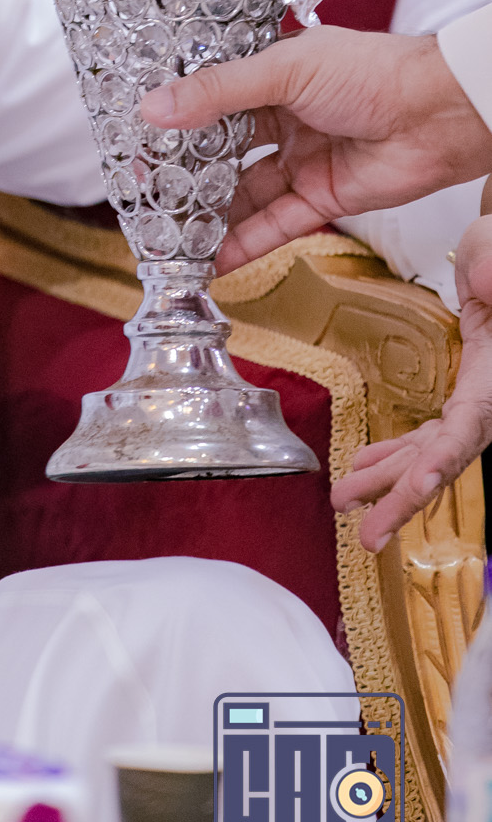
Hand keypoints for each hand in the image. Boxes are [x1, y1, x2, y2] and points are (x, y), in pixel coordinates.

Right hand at [139, 24, 491, 271]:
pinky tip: (215, 260)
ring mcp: (301, 159)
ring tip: (172, 239)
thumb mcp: (285, 70)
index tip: (137, 142)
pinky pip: (276, 223)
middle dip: (187, 176)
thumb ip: (219, 92)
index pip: (211, 98)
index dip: (175, 120)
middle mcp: (282, 117)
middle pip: (223, 152)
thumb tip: (154, 108)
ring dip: (212, 216)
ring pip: (245, 193)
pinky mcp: (322, 198)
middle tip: (146, 198)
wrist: (441, 114)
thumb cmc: (372, 72)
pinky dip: (247, 243)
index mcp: (271, 74)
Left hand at [332, 182, 491, 549]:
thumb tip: (485, 285)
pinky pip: (429, 435)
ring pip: (431, 452)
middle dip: (405, 498)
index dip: (442, 462)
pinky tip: (364, 467)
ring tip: (344, 505)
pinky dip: (397, 453)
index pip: (471, 427)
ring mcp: (478, 400)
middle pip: (446, 458)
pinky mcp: (464, 394)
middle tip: (367, 536)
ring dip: (388, 481)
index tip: (414, 489)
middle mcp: (489, 398)